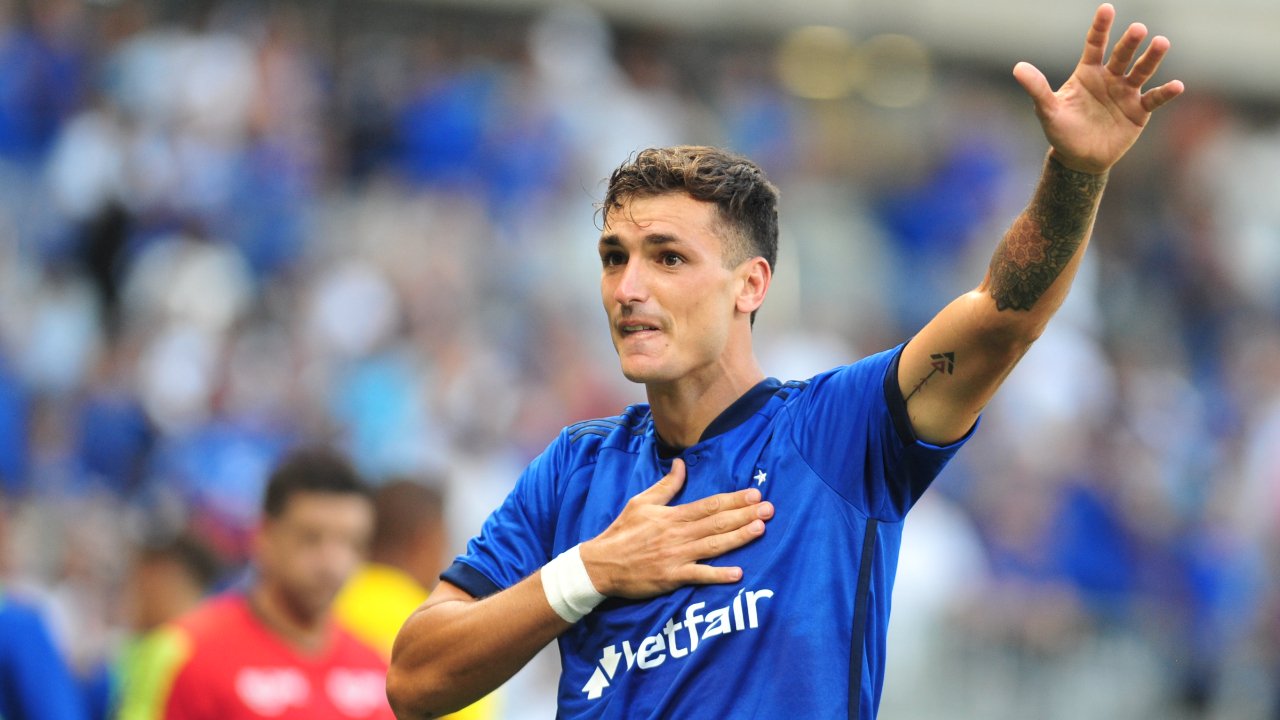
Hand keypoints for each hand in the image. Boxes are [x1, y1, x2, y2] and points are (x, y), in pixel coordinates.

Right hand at [579, 459, 773, 598]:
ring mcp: (675, 556)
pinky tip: (738, 573)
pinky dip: (718, 575)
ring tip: (760, 529)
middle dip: (744, 515)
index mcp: (672, 515)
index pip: (708, 505)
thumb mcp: (641, 502)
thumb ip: (666, 485)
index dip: (733, 499)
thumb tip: (681, 464)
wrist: (601, 564)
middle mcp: (677, 534)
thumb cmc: (622, 532)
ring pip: (713, 546)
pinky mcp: (671, 577)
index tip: (754, 493)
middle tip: (769, 508)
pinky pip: (699, 576)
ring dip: (738, 537)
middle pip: (716, 523)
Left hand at [1013, 3, 1183, 174]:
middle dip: (1130, 42)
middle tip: (1138, 29)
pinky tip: (1177, 85)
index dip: (1100, 28)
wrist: (1079, 158)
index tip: (1106, 9)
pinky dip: (1166, 93)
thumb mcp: (1047, 110)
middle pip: (1122, 55)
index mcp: (1088, 72)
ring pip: (1142, 71)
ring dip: (1152, 58)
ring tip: (1161, 42)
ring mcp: (1127, 92)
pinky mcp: (1139, 111)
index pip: (1095, 45)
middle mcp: (1110, 77)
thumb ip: (1037, 88)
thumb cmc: (1062, 131)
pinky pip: (1154, 99)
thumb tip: (1018, 68)